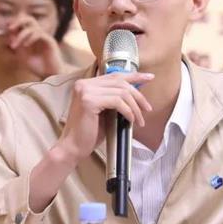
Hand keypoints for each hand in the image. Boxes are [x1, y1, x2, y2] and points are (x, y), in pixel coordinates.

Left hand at [4, 15, 63, 77]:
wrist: (50, 76)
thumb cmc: (37, 67)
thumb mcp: (22, 56)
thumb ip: (16, 46)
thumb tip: (9, 35)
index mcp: (31, 36)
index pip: (22, 23)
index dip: (13, 24)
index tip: (4, 29)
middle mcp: (38, 34)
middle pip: (28, 19)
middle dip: (17, 21)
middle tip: (9, 28)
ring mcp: (45, 37)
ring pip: (32, 26)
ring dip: (21, 35)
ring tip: (14, 46)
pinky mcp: (50, 41)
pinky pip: (40, 33)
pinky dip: (31, 37)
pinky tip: (25, 45)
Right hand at [29, 71, 153, 212]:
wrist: (73, 148)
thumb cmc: (89, 132)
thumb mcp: (106, 111)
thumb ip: (116, 99)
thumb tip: (137, 92)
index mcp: (86, 84)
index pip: (115, 75)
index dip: (134, 76)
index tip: (149, 78)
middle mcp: (84, 84)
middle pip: (120, 83)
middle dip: (138, 95)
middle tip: (148, 108)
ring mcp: (85, 91)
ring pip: (121, 92)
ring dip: (135, 107)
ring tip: (139, 120)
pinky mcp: (88, 101)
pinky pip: (117, 102)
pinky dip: (128, 111)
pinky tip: (131, 120)